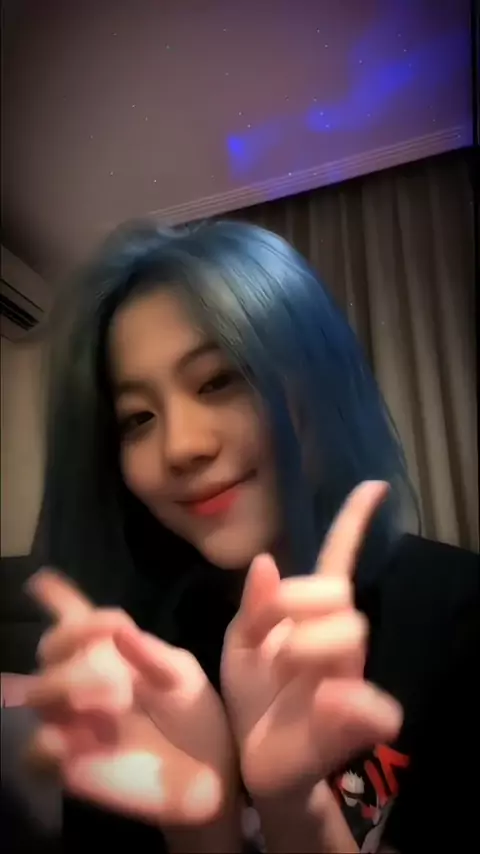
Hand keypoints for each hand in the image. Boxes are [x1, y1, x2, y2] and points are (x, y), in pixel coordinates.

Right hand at [25, 571, 235, 825]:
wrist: (210, 775)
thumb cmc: (197, 714)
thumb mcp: (182, 677)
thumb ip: (153, 655)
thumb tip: (119, 627)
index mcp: (112, 651)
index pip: (76, 617)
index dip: (56, 597)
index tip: (42, 582)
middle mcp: (85, 678)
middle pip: (51, 647)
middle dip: (71, 642)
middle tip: (115, 669)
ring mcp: (74, 720)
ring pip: (39, 694)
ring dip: (64, 687)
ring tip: (113, 702)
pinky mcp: (70, 763)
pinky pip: (35, 751)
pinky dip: (47, 743)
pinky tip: (78, 741)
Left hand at [221, 481, 402, 797]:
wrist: (253, 758)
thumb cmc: (251, 694)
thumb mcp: (239, 644)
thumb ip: (254, 606)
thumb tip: (266, 560)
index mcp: (310, 617)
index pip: (336, 562)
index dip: (353, 523)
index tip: (375, 485)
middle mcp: (339, 639)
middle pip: (338, 594)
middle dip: (298, 603)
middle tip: (272, 637)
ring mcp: (352, 677)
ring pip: (350, 632)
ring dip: (306, 644)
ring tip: (282, 669)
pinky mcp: (358, 723)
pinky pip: (376, 707)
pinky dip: (351, 701)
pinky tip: (325, 702)